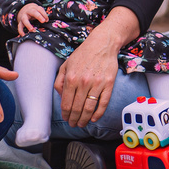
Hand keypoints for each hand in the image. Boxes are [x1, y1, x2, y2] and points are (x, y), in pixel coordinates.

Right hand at [17, 3, 48, 34]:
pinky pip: (19, 26)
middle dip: (39, 16)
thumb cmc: (34, 12)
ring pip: (25, 19)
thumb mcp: (38, 11)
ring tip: (31, 29)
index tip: (47, 20)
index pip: (40, 9)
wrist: (25, 9)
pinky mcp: (20, 22)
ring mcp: (23, 16)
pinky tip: (23, 35)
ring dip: (28, 24)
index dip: (44, 14)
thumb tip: (46, 21)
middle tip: (43, 21)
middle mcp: (29, 11)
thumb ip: (43, 15)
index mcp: (35, 8)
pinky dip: (21, 31)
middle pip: (34, 12)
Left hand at [53, 8, 135, 126]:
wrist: (102, 44)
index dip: (65, 114)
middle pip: (77, 108)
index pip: (66, 104)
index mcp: (71, 78)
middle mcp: (83, 82)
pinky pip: (103, 103)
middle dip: (74, 120)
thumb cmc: (83, 54)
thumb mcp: (66, 65)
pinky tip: (94, 118)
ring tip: (82, 124)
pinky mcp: (109, 84)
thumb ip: (59, 81)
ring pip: (89, 108)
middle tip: (73, 124)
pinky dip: (98, 113)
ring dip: (85, 119)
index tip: (66, 119)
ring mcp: (97, 83)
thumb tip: (60, 97)